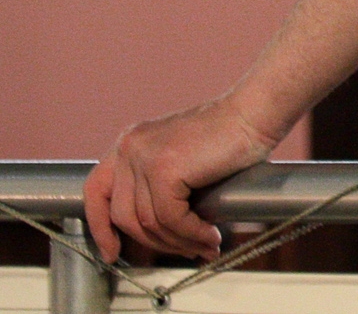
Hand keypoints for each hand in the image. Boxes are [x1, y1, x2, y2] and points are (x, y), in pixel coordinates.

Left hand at [84, 96, 280, 263]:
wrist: (255, 112)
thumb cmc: (230, 135)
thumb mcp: (181, 157)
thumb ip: (161, 185)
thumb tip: (159, 233)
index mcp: (130, 144)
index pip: (96, 191)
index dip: (100, 227)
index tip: (112, 252)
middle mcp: (129, 148)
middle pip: (123, 216)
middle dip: (154, 242)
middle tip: (186, 251)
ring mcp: (144, 158)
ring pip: (148, 222)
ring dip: (178, 242)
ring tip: (205, 246)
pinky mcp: (164, 169)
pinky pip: (170, 218)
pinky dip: (191, 234)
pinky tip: (210, 236)